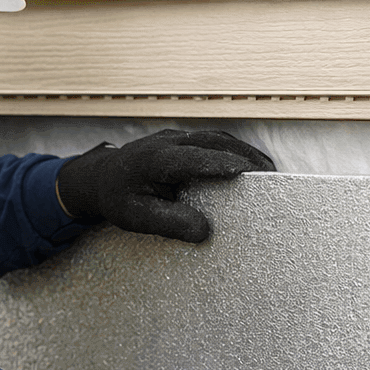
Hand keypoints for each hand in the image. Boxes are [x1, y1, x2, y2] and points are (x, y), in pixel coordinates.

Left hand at [56, 130, 274, 242]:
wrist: (99, 178)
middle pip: (212, 141)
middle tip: (270, 175)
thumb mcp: (136, 218)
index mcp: (155, 160)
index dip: (220, 164)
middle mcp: (167, 142)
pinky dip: (234, 150)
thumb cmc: (118, 198)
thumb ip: (169, 223)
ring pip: (215, 137)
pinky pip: (212, 141)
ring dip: (243, 150)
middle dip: (243, 155)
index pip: (193, 158)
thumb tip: (204, 231)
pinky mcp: (182, 140)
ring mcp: (176, 138)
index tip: (246, 173)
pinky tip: (249, 165)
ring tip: (268, 170)